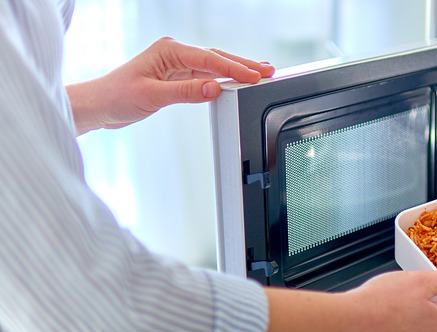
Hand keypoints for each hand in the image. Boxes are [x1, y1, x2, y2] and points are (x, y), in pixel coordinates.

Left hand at [66, 37, 274, 134]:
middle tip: (267, 71)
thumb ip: (185, 92)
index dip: (233, 68)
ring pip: (214, 65)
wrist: (99, 106)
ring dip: (237, 70)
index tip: (253, 76)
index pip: (209, 58)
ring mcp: (178, 64)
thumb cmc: (117, 96)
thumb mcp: (152, 95)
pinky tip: (238, 80)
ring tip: (261, 74)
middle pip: (216, 57)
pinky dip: (224, 78)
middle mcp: (175, 53)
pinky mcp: (178, 77)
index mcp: (168, 50)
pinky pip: (207, 75)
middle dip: (243, 64)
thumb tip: (213, 88)